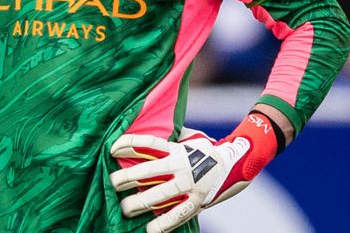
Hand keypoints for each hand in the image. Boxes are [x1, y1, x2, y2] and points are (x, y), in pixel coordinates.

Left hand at [110, 112, 280, 232]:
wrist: (238, 161)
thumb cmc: (208, 149)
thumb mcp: (190, 137)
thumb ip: (171, 137)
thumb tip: (150, 127)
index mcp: (176, 149)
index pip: (146, 144)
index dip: (127, 145)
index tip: (111, 149)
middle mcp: (180, 165)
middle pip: (146, 171)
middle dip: (126, 178)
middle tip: (112, 183)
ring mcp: (189, 184)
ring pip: (158, 195)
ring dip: (139, 202)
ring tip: (124, 208)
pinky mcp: (198, 201)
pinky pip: (178, 214)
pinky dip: (163, 223)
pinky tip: (150, 230)